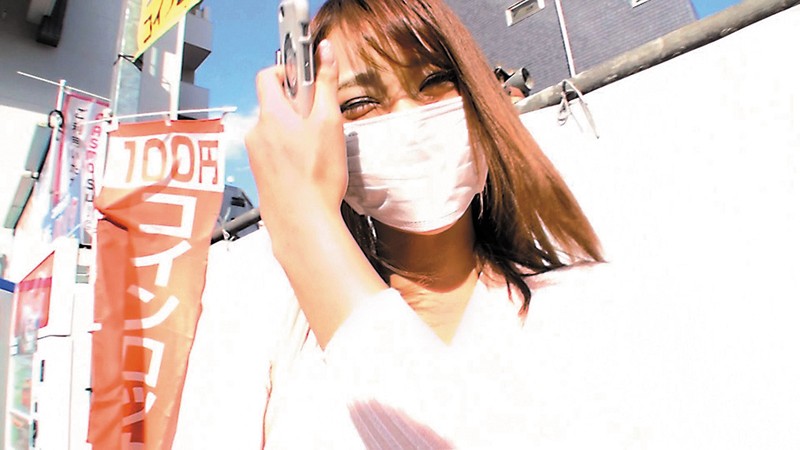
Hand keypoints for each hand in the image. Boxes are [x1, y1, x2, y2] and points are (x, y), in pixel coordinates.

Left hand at [245, 40, 345, 246]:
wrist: (303, 222)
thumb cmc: (316, 177)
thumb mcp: (330, 122)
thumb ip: (326, 83)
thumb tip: (326, 53)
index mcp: (271, 114)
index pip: (268, 74)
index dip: (287, 70)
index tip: (306, 76)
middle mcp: (257, 132)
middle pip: (274, 103)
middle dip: (297, 105)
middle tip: (319, 118)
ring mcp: (256, 154)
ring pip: (275, 129)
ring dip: (294, 130)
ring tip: (316, 148)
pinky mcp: (261, 172)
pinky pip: (274, 150)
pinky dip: (289, 150)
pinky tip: (308, 166)